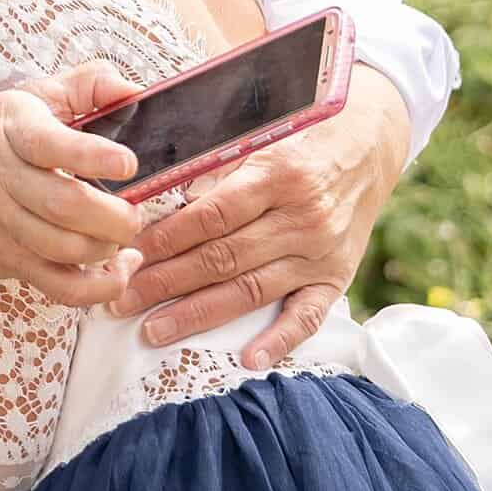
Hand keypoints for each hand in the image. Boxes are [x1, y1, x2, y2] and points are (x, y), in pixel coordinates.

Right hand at [0, 58, 147, 308]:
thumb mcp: (34, 97)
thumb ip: (87, 86)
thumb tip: (133, 91)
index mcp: (11, 129)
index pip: (48, 144)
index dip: (93, 156)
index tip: (128, 163)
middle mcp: (2, 177)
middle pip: (64, 205)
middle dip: (113, 215)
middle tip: (134, 210)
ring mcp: (3, 224)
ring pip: (64, 248)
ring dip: (108, 246)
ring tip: (122, 233)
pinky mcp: (11, 260)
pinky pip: (60, 287)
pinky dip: (99, 286)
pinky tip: (119, 268)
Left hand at [111, 65, 412, 367]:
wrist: (370, 141)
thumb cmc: (302, 132)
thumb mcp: (262, 131)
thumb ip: (217, 162)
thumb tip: (159, 193)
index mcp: (278, 174)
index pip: (211, 216)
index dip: (165, 239)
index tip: (126, 254)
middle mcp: (301, 217)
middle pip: (222, 258)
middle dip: (166, 282)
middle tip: (120, 300)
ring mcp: (319, 252)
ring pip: (251, 290)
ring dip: (199, 314)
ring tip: (154, 330)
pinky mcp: (336, 277)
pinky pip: (309, 315)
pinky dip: (280, 340)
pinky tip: (248, 359)